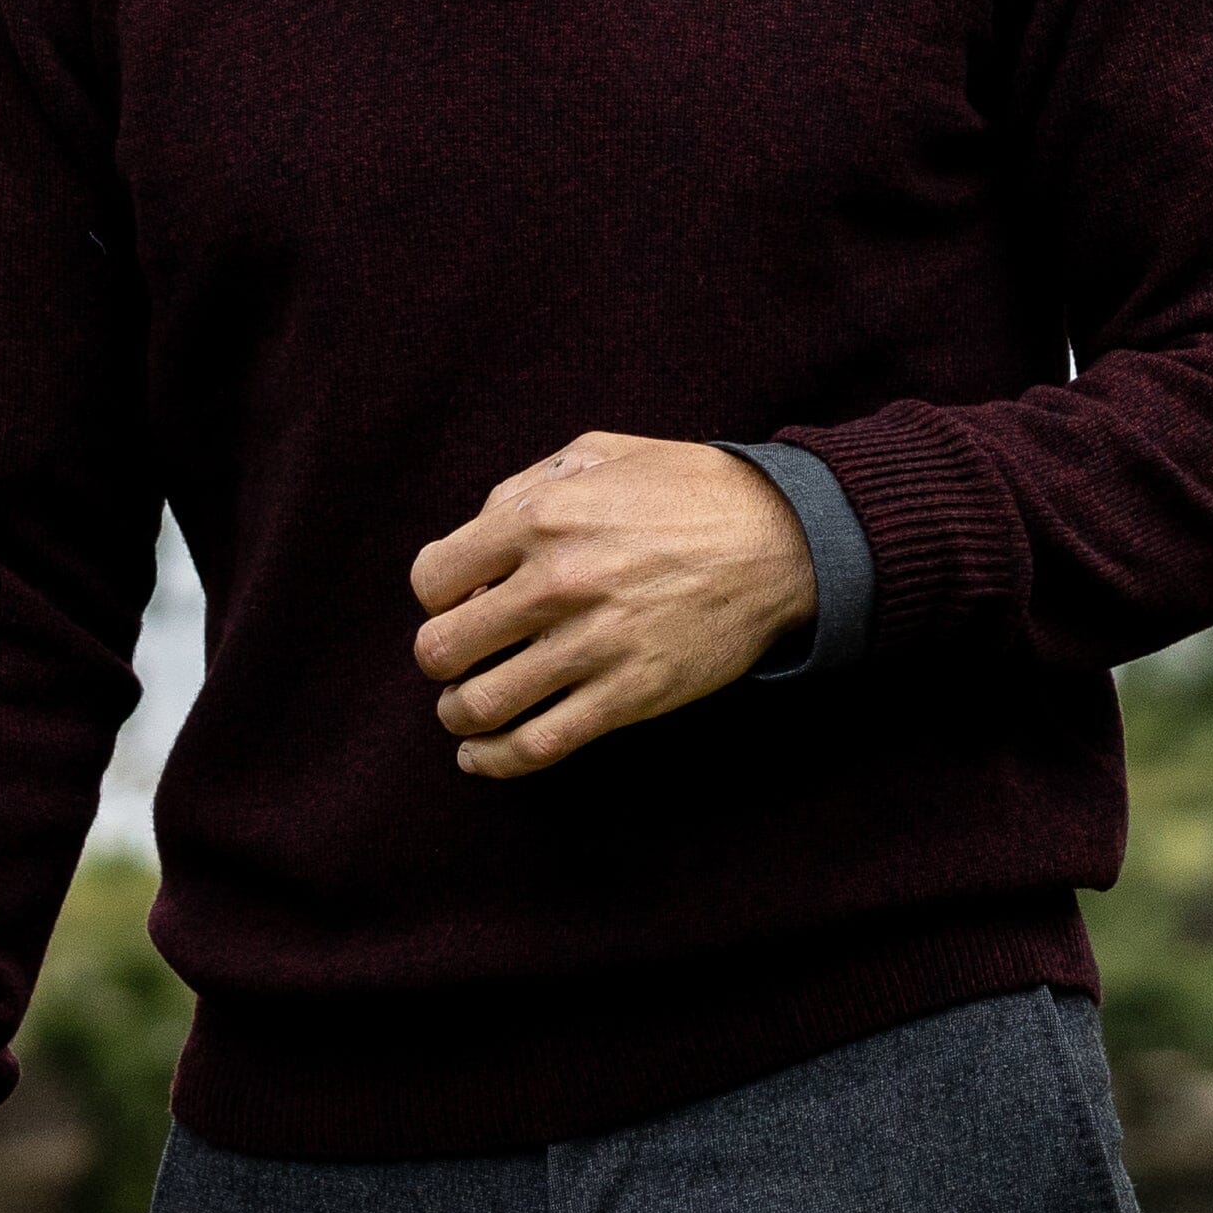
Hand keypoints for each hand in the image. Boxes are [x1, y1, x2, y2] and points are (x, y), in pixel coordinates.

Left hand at [410, 432, 815, 777]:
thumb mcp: (601, 452)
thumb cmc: (688, 490)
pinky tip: (481, 755)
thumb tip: (473, 537)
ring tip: (464, 708)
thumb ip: (525, 486)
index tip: (459, 602)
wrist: (781, 540)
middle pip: (441, 648)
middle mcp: (555, 583)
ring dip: (458, 713)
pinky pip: (537, 745)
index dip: (437, 596)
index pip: (432, 579)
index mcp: (540, 518)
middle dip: (440, 658)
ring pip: (478, 705)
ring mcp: (591, 645)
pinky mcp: (628, 696)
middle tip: (461, 657)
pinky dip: (494, 760)